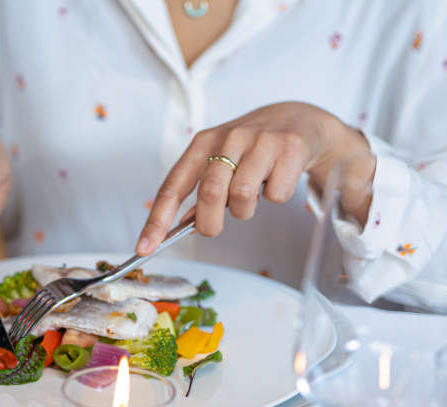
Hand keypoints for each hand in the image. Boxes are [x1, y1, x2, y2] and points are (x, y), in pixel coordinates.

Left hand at [136, 102, 371, 255]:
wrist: (301, 119)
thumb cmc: (253, 148)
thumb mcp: (221, 159)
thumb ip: (201, 188)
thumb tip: (181, 225)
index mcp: (204, 142)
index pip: (173, 186)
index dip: (157, 220)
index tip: (145, 247)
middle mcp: (230, 137)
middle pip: (209, 194)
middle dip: (208, 223)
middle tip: (213, 229)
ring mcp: (261, 141)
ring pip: (242, 197)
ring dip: (245, 210)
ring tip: (252, 195)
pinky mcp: (290, 149)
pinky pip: (275, 195)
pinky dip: (276, 197)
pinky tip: (277, 180)